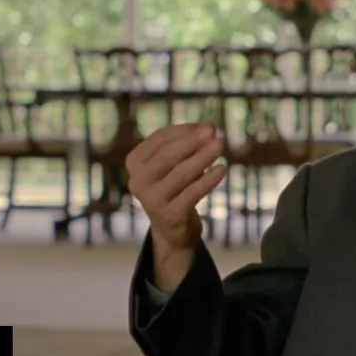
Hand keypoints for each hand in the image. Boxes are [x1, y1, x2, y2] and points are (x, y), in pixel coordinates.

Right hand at [125, 123, 226, 282]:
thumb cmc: (175, 186)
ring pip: (180, 174)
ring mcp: (151, 199)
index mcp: (135, 161)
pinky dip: (207, 180)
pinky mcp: (169, 215)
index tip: (208, 126)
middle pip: (167, 156)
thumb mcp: (174, 163)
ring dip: (202, 157)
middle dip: (191, 142)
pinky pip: (192, 194)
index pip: (159, 139)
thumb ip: (186, 143)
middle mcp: (138, 180)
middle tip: (212, 130)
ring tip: (220, 144)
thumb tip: (208, 127)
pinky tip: (221, 169)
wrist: (172, 229)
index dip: (184, 131)